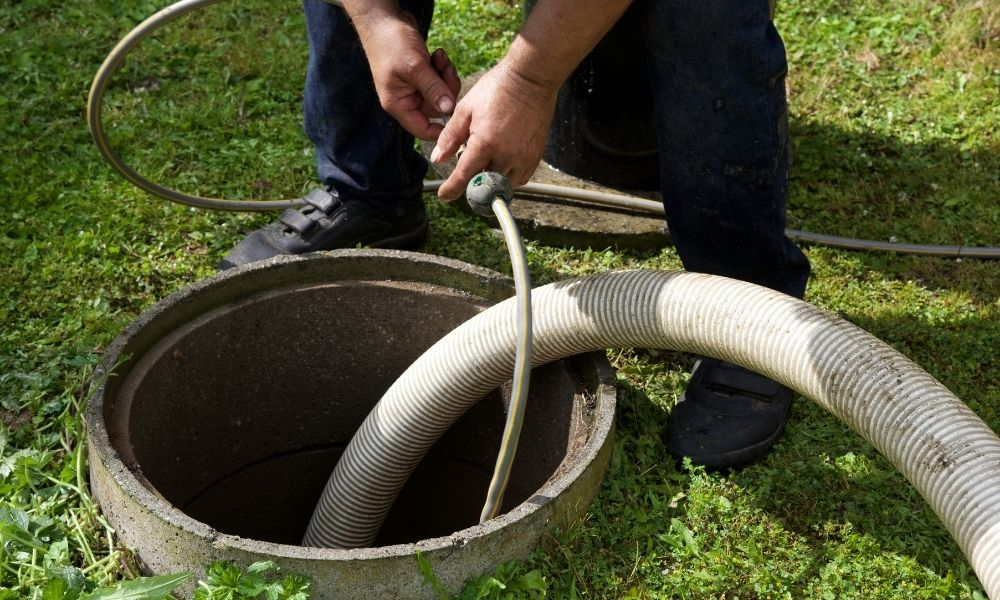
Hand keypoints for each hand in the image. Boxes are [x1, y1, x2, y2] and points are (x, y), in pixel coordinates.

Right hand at [355, 10, 459, 139]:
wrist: (383, 18)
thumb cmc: (391, 42)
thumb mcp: (415, 67)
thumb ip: (433, 89)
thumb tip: (449, 110)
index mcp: (399, 104)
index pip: (422, 130)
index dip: (441, 130)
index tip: (457, 117)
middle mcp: (406, 99)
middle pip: (436, 109)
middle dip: (446, 90)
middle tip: (447, 69)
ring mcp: (414, 87)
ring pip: (440, 93)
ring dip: (446, 76)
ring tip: (441, 57)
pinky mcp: (421, 75)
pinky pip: (439, 80)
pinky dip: (442, 68)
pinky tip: (438, 54)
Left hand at [430, 62, 557, 200]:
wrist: (530, 79)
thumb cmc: (496, 89)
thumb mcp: (466, 109)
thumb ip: (450, 136)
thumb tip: (438, 158)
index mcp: (485, 143)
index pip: (464, 176)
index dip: (452, 189)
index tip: (444, 196)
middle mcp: (506, 155)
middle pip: (484, 184)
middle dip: (472, 184)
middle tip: (465, 176)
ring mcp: (523, 157)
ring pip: (503, 185)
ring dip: (491, 182)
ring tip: (485, 166)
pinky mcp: (535, 156)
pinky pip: (520, 179)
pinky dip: (508, 178)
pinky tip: (501, 166)